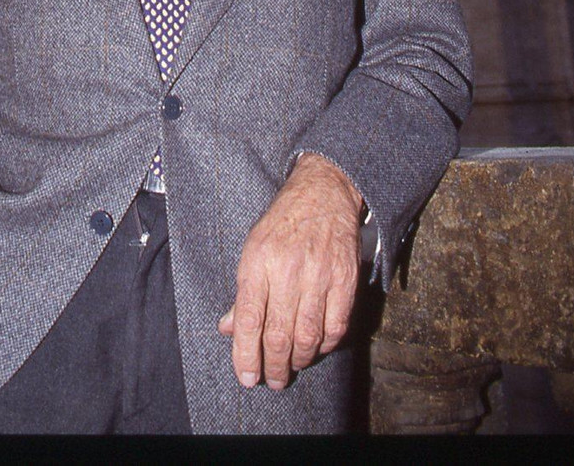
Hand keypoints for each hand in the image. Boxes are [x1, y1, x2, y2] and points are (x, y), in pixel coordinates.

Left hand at [217, 152, 362, 389]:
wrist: (322, 192)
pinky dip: (325, 345)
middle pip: (278, 334)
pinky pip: (336, 326)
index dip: (245, 354)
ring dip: (298, 360)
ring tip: (291, 367)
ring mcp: (319, 275)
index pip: (248, 319)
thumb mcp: (252, 248)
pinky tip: (316, 347)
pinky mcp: (345, 280)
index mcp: (258, 260)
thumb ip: (243, 291)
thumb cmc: (283, 223)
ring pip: (308, 336)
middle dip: (273, 366)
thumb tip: (228, 329)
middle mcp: (287, 269)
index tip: (246, 377)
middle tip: (272, 380)